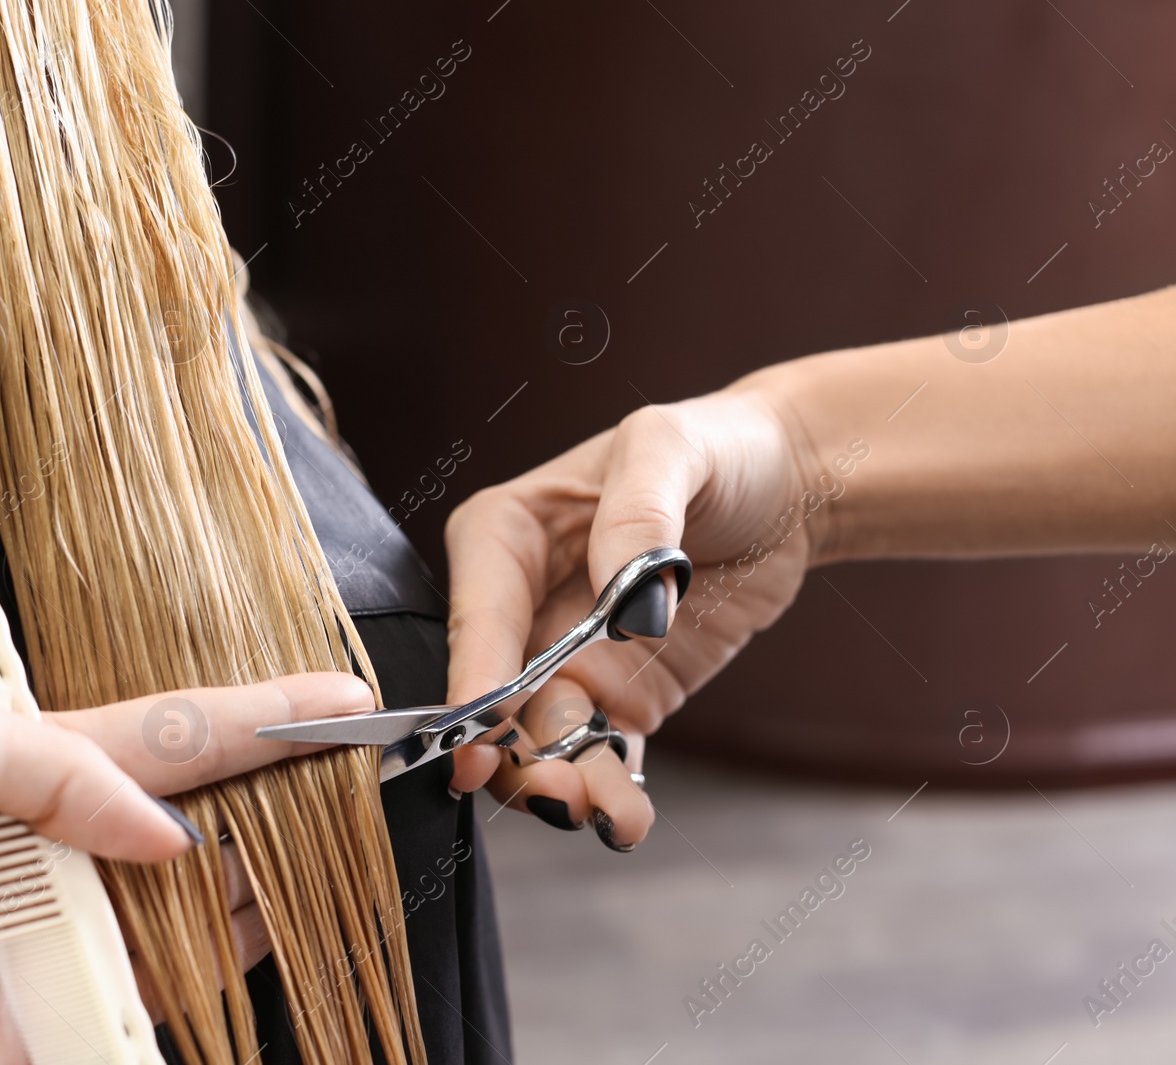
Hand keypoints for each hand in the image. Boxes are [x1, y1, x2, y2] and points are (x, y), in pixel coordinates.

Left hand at [0, 673, 372, 1063]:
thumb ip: (65, 760)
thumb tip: (161, 828)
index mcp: (14, 766)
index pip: (159, 728)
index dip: (251, 711)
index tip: (338, 700)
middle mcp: (56, 845)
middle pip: (196, 805)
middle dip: (278, 778)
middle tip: (358, 759)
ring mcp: (73, 930)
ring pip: (203, 888)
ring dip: (271, 856)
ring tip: (342, 822)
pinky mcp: (82, 1010)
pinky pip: (183, 975)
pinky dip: (239, 946)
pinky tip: (284, 912)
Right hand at [444, 388, 815, 846]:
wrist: (790, 486)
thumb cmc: (716, 446)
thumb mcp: (670, 446)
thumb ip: (638, 510)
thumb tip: (626, 598)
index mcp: (505, 537)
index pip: (477, 616)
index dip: (474, 682)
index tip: (479, 738)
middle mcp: (521, 607)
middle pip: (498, 696)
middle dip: (517, 752)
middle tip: (559, 792)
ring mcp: (567, 659)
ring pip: (542, 740)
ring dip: (564, 783)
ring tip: (609, 816)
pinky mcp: (618, 696)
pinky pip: (599, 753)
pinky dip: (608, 791)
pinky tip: (629, 819)